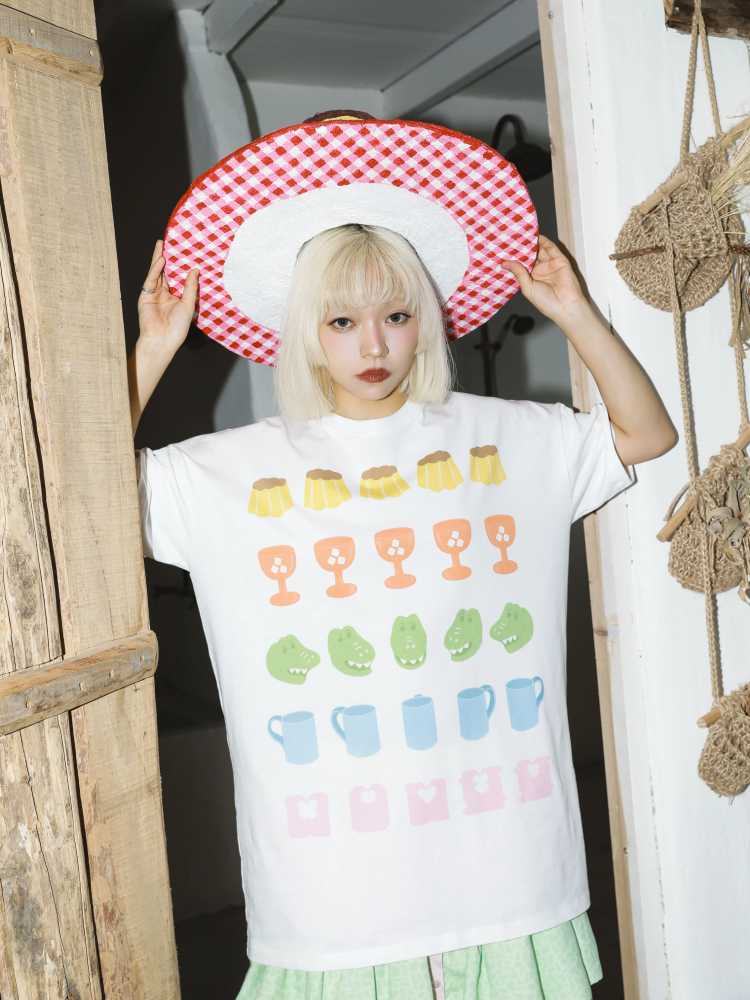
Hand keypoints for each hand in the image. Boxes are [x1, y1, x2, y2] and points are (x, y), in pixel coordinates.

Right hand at [137, 239, 198, 355]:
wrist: (163, 340)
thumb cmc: (177, 327)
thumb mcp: (188, 304)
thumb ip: (190, 287)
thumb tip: (195, 270)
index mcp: (174, 297)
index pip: (176, 277)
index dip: (179, 265)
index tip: (183, 251)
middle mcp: (163, 294)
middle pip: (165, 272)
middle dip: (166, 257)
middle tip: (167, 241)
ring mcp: (153, 294)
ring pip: (156, 273)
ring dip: (159, 259)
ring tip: (161, 244)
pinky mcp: (145, 295)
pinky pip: (151, 280)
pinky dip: (156, 270)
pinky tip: (161, 260)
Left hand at [500, 234, 589, 325]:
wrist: (566, 307)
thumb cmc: (547, 303)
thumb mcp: (528, 288)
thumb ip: (518, 273)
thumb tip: (505, 263)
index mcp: (532, 278)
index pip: (521, 263)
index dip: (513, 256)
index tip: (503, 248)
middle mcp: (540, 269)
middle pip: (530, 254)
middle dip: (521, 246)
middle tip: (510, 236)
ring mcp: (550, 264)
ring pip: (539, 249)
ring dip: (531, 241)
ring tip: (520, 232)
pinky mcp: (559, 259)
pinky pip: (550, 247)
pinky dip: (543, 240)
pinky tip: (535, 235)